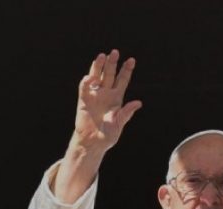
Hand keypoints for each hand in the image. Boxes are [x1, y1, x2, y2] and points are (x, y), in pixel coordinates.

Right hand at [53, 49, 141, 202]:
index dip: (126, 71)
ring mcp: (95, 96)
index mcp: (117, 99)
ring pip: (97, 77)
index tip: (131, 60)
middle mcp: (106, 95)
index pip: (122, 81)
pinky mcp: (84, 100)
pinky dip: (87, 81)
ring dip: (99, 67)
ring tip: (102, 56)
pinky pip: (85, 87)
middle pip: (110, 75)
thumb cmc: (108, 136)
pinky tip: (92, 77)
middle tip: (115, 52)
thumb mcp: (119, 124)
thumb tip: (138, 103)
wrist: (93, 143)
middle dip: (112, 64)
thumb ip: (127, 113)